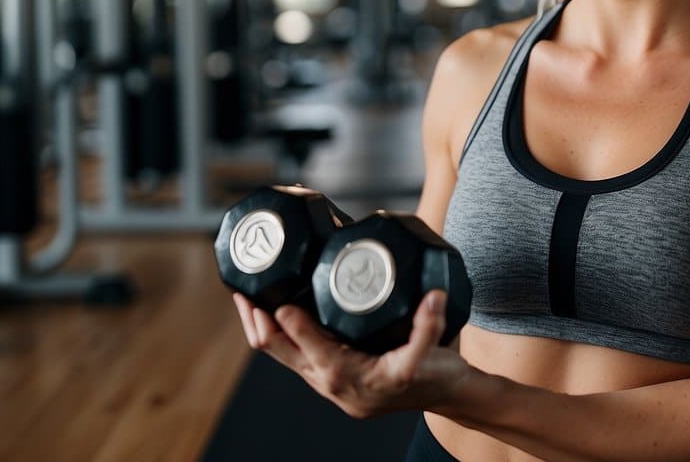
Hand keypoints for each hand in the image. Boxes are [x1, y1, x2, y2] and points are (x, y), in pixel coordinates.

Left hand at [232, 291, 473, 418]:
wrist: (445, 396)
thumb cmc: (435, 376)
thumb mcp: (433, 353)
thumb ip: (430, 326)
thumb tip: (434, 297)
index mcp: (350, 376)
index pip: (309, 347)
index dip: (291, 323)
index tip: (276, 298)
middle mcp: (331, 383)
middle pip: (279, 353)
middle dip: (257, 322)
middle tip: (243, 292)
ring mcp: (328, 381)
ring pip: (281, 355)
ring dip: (263, 327)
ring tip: (249, 297)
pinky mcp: (331, 374)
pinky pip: (294, 354)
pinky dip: (281, 333)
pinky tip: (276, 312)